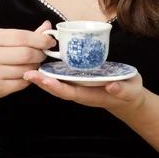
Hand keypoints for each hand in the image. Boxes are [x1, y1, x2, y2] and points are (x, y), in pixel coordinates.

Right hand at [0, 21, 56, 99]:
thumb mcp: (5, 39)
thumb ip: (28, 34)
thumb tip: (48, 26)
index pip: (23, 37)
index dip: (41, 40)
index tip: (50, 42)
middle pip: (27, 54)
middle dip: (40, 54)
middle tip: (43, 55)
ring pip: (26, 70)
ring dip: (35, 67)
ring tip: (32, 64)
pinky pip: (22, 83)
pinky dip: (28, 78)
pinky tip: (24, 74)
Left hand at [23, 68, 146, 113]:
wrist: (129, 97)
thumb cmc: (129, 94)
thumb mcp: (130, 92)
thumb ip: (122, 90)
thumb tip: (111, 86)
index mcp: (90, 95)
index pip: (69, 92)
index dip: (55, 86)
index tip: (43, 79)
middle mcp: (81, 91)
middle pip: (58, 88)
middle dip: (43, 82)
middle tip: (28, 73)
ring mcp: (80, 85)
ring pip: (58, 82)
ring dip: (44, 76)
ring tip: (30, 66)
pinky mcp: (81, 78)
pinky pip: (64, 75)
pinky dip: (53, 69)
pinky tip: (44, 60)